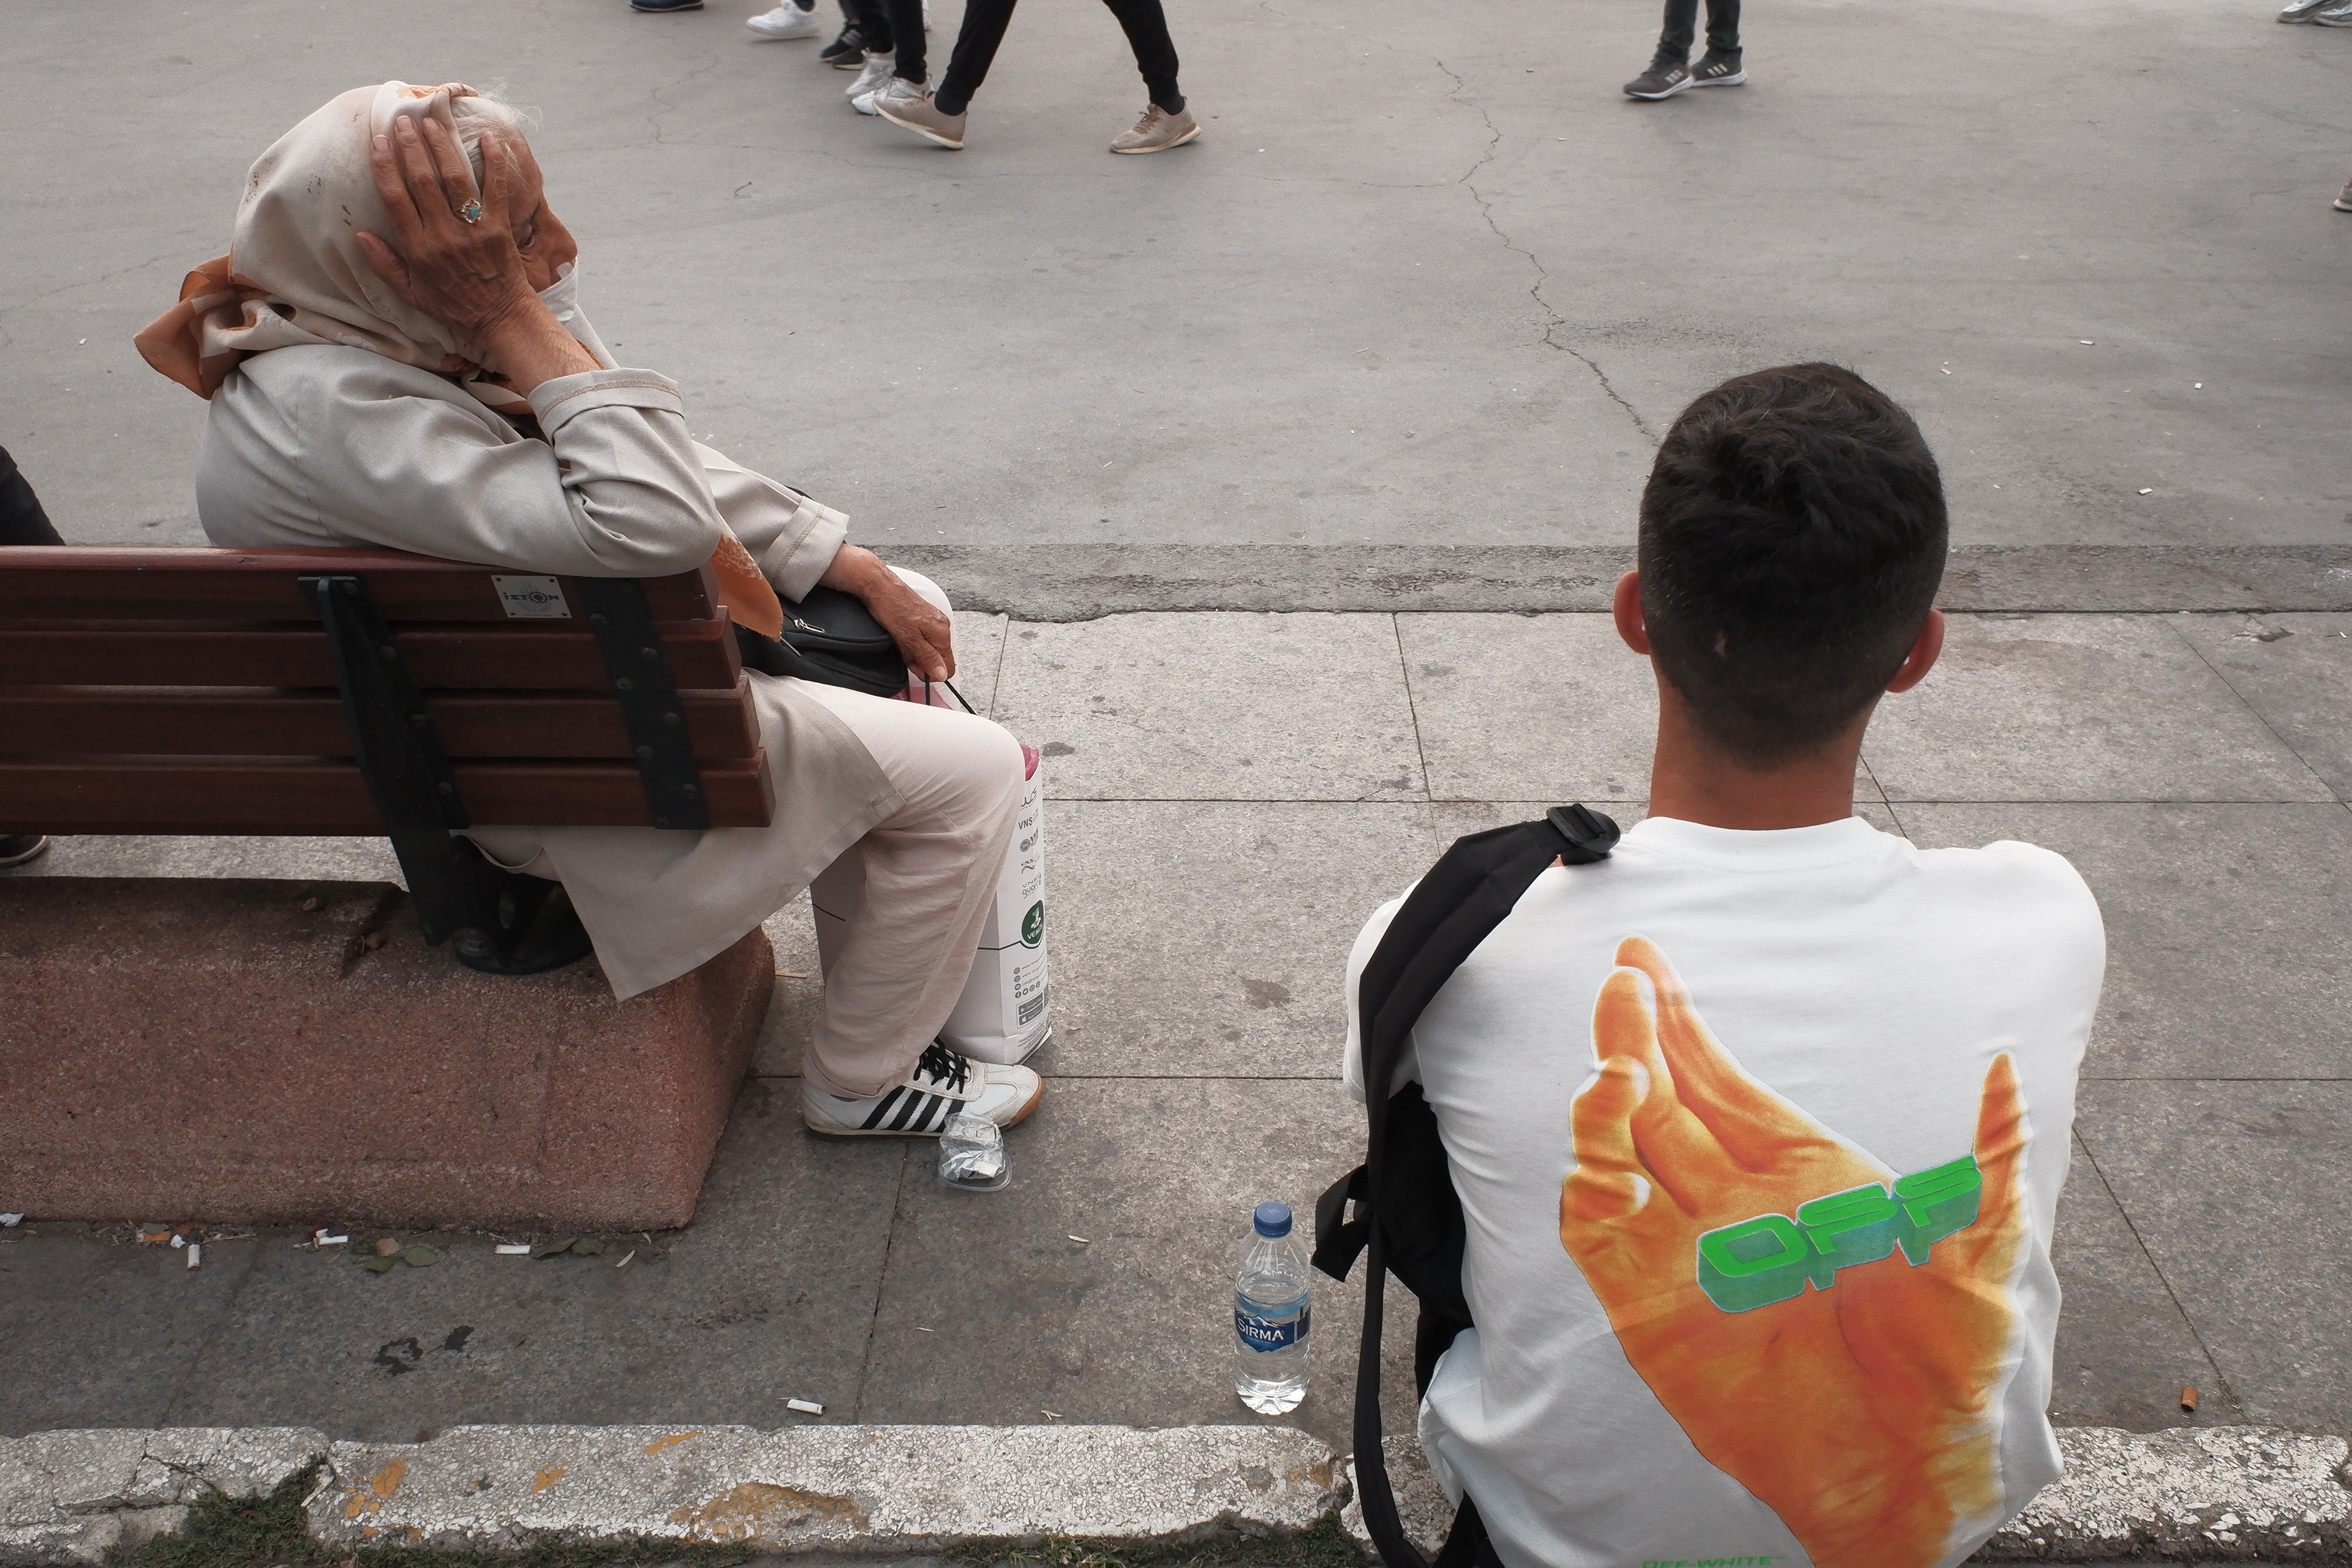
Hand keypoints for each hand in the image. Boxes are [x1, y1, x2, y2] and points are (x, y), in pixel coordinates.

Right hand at [355, 118, 594, 393]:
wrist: (501, 319)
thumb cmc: (454, 306)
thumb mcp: (412, 293)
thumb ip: (385, 264)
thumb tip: (360, 235)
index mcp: (419, 250)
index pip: (396, 199)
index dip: (385, 167)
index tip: (379, 141)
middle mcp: (444, 237)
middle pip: (423, 182)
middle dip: (411, 147)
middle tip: (404, 120)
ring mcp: (474, 231)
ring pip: (455, 180)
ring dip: (443, 147)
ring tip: (432, 122)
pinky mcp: (501, 229)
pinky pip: (497, 190)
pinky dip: (494, 163)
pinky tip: (488, 138)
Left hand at [820, 545, 954, 682]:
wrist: (878, 585)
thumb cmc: (891, 607)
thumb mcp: (908, 639)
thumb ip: (927, 658)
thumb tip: (942, 674)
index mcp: (942, 633)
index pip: (948, 666)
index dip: (930, 673)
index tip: (914, 668)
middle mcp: (941, 627)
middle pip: (936, 658)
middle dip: (919, 661)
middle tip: (903, 652)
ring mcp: (932, 621)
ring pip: (927, 648)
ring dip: (913, 651)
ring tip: (899, 640)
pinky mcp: (922, 617)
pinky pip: (920, 638)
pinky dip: (909, 641)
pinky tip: (899, 634)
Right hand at [1560, 936, 2026, 1567]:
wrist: (1897, 1476)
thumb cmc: (1945, 1373)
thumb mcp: (1980, 1258)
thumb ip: (1986, 1164)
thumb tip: (2009, 1072)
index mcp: (1802, 1176)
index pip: (1724, 1081)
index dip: (1682, 1021)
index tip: (1646, 962)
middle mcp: (1734, 1202)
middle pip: (1664, 1097)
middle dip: (1636, 1033)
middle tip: (1620, 977)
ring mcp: (1684, 1251)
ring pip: (1621, 1149)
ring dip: (1610, 1097)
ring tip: (1618, 1059)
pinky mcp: (1644, 1306)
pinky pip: (1594, 1228)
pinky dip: (1588, 1178)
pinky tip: (1604, 1144)